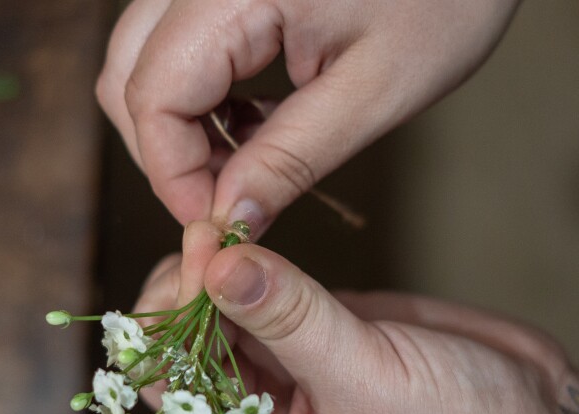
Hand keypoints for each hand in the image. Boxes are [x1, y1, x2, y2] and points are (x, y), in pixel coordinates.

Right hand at [97, 0, 520, 229]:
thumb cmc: (446, 0)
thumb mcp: (373, 91)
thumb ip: (292, 157)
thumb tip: (231, 219)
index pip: (151, 94)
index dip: (173, 175)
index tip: (217, 226)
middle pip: (131, 74)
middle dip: (171, 154)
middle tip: (233, 205)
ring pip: (149, 59)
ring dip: (185, 127)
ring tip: (255, 166)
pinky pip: (184, 44)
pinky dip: (205, 95)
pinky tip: (258, 122)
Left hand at [134, 221, 575, 413]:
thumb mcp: (372, 384)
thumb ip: (293, 321)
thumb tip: (217, 262)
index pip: (174, 389)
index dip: (172, 323)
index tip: (203, 260)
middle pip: (188, 343)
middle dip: (193, 285)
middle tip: (218, 230)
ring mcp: (297, 368)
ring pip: (225, 309)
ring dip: (223, 266)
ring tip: (235, 223)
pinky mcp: (329, 329)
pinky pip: (272, 290)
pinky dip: (260, 261)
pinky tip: (257, 232)